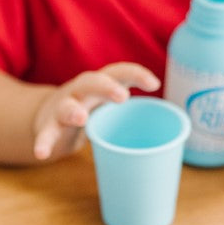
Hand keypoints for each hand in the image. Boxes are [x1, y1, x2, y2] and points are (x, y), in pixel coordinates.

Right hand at [32, 63, 159, 160]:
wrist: (47, 117)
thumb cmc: (89, 111)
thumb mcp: (108, 105)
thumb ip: (135, 113)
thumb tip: (182, 129)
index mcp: (98, 84)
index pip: (117, 71)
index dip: (135, 74)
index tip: (154, 84)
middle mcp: (79, 90)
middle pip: (91, 81)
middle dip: (106, 87)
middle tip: (122, 97)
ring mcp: (61, 108)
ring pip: (67, 106)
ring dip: (73, 111)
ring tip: (80, 119)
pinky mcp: (48, 126)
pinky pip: (45, 134)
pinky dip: (43, 142)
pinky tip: (41, 153)